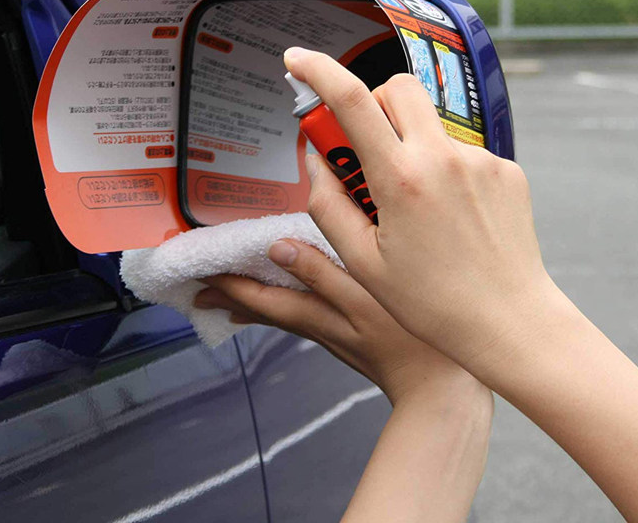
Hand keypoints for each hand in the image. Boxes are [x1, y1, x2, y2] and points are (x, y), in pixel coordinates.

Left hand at [194, 238, 484, 406]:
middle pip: (259, 308)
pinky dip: (279, 306)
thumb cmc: (408, 341)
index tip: (198, 270)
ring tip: (226, 297)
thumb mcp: (363, 297)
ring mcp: (329, 332)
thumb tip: (277, 248)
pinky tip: (281, 305)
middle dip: (227, 294)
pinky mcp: (345, 334)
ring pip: (276, 313)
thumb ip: (319, 270)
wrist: (438, 389)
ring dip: (249, 301)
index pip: (256, 296)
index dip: (225, 282)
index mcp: (313, 313)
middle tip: (198, 286)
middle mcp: (314, 325)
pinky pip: (298, 316)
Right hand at [283, 46, 554, 379]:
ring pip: (429, 122)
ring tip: (413, 202)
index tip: (297, 61)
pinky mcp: (505, 169)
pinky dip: (441, 168)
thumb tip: (314, 159)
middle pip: (397, 87)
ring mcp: (480, 161)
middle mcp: (443, 158)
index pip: (351, 100)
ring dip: (408, 142)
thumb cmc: (432, 301)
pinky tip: (447, 213)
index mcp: (401, 180)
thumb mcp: (361, 260)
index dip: (317, 71)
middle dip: (373, 104)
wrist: (511, 322)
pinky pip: (459, 149)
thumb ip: (327, 202)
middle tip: (364, 148)